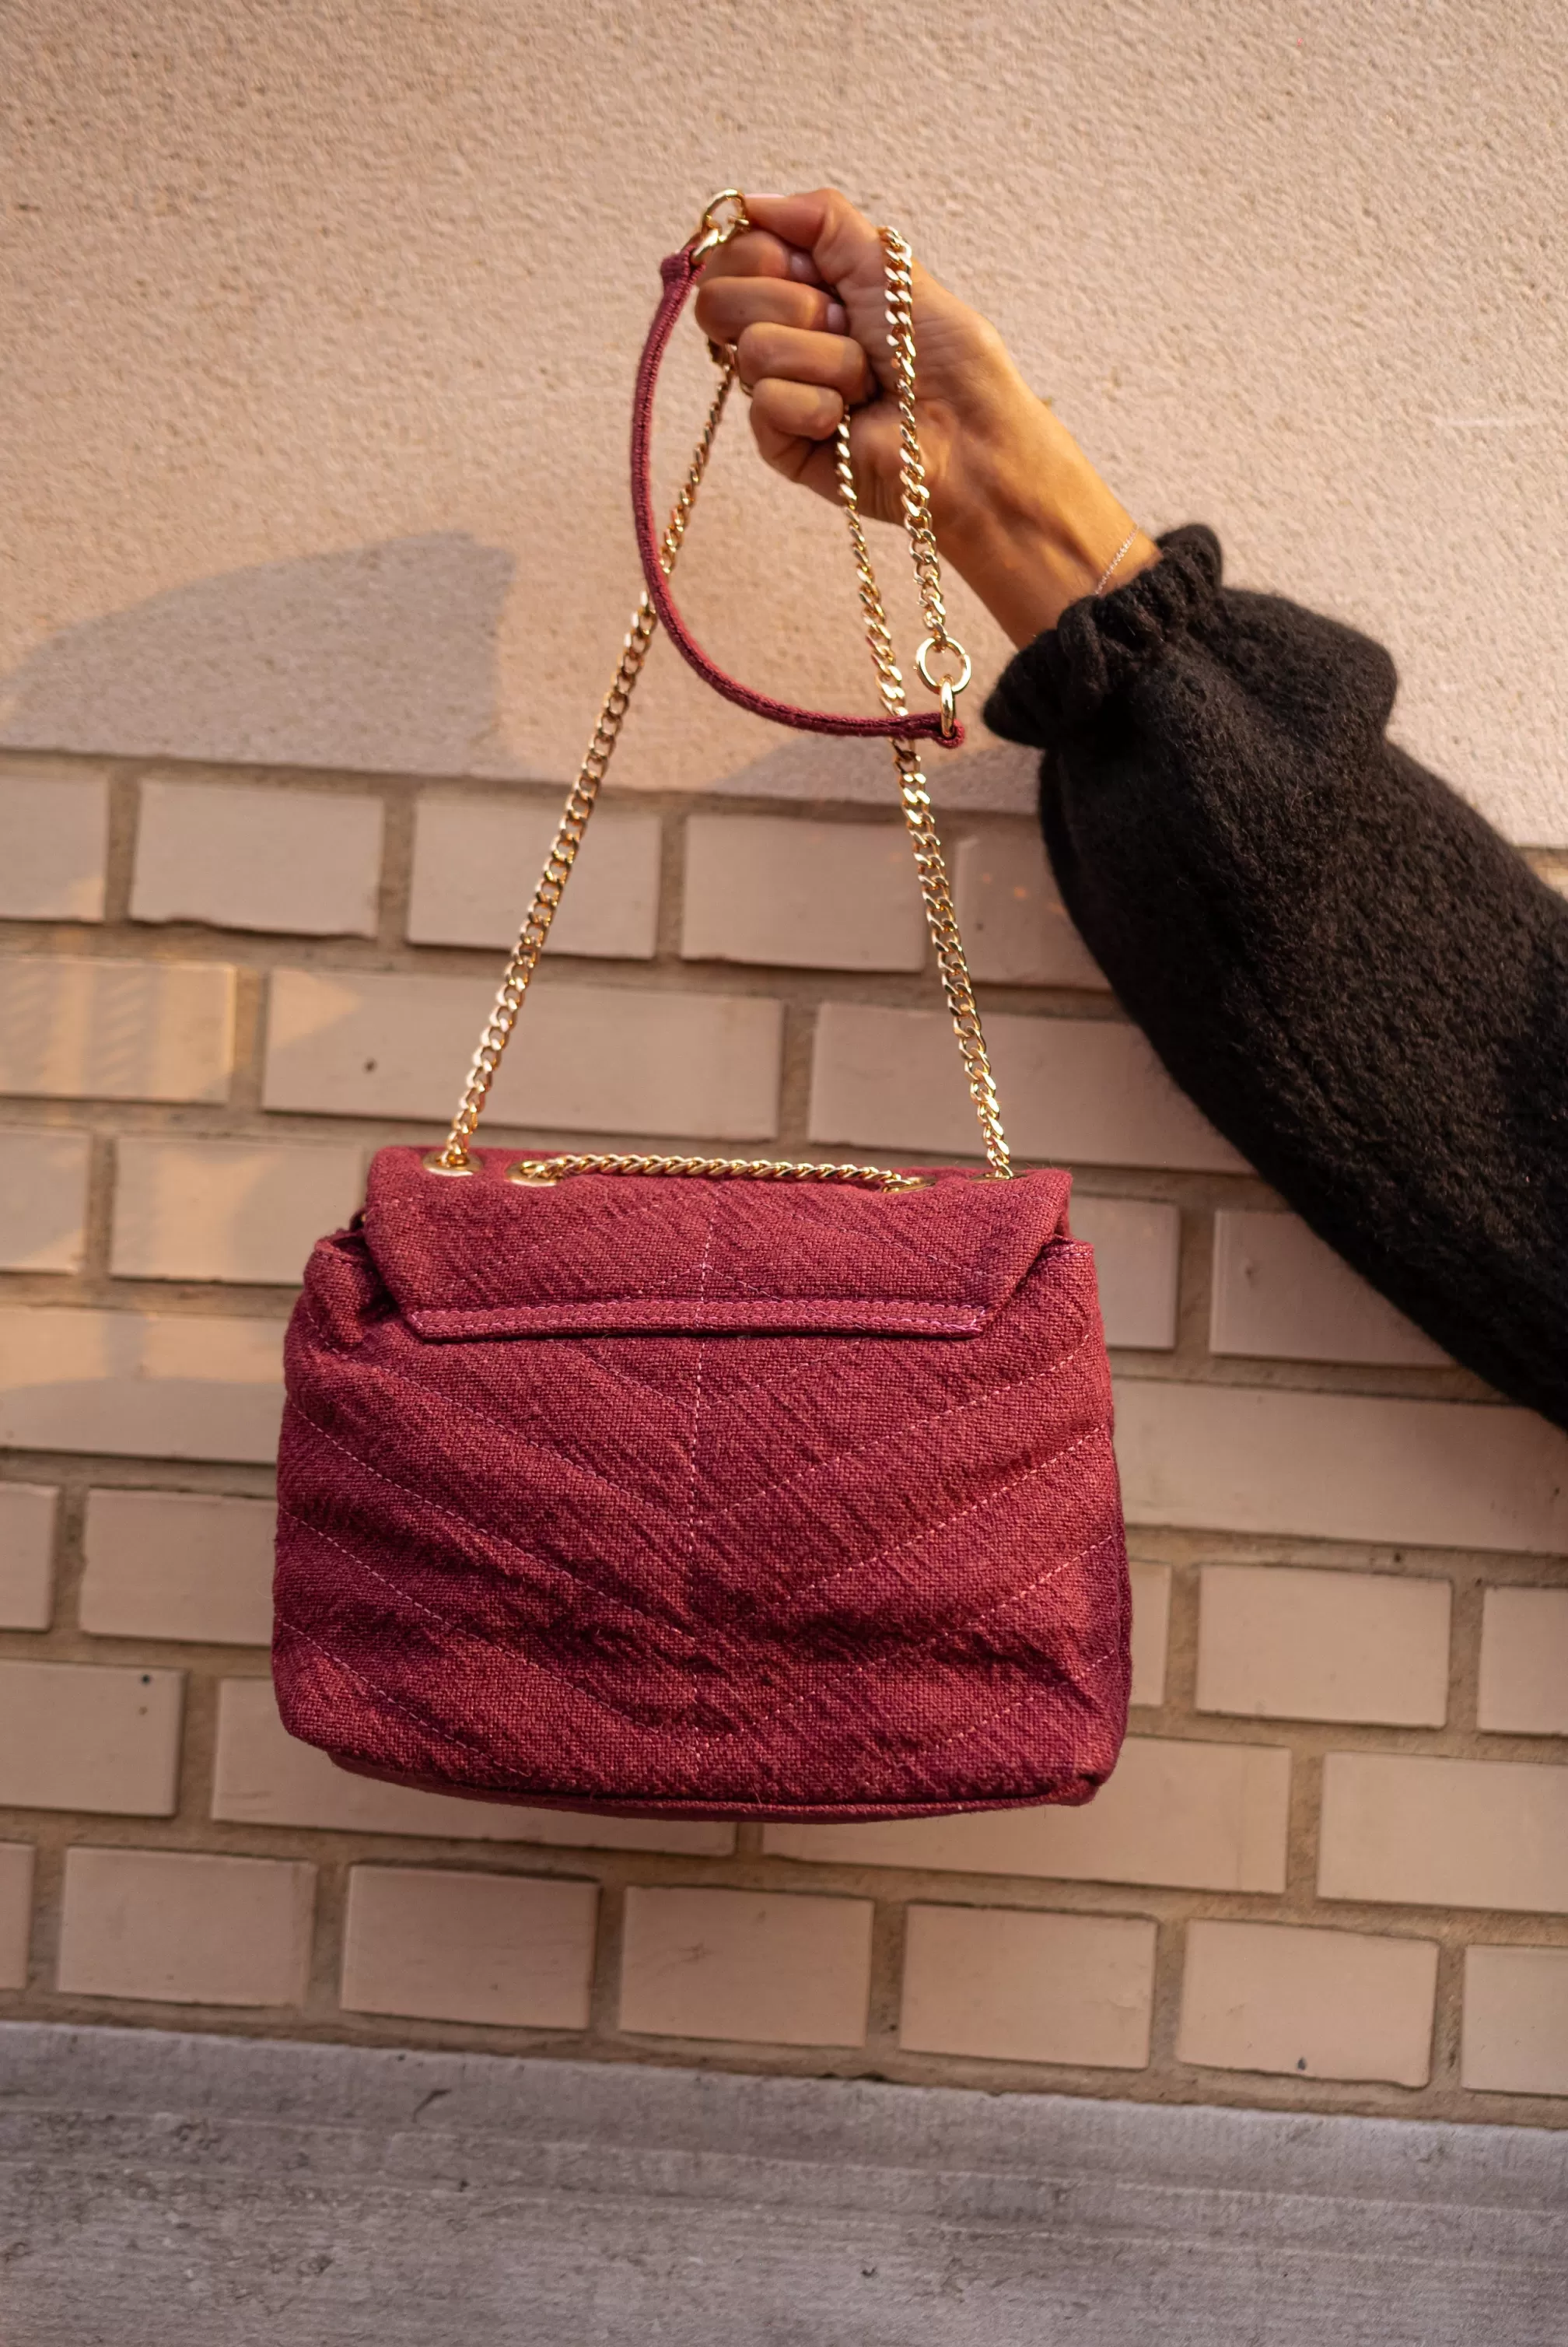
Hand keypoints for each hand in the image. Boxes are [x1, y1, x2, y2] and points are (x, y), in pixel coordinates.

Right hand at [694, 188, 1158, 645]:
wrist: (970, 434)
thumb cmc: (947, 356)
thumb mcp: (886, 261)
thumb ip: (819, 220)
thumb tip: (749, 201)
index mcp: (803, 288)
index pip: (734, 254)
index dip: (765, 254)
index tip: (815, 271)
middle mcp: (782, 336)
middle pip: (719, 299)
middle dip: (795, 304)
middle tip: (848, 327)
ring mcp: (777, 393)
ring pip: (753, 348)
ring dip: (826, 359)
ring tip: (865, 383)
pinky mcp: (779, 445)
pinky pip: (765, 403)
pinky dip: (817, 405)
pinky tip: (847, 421)